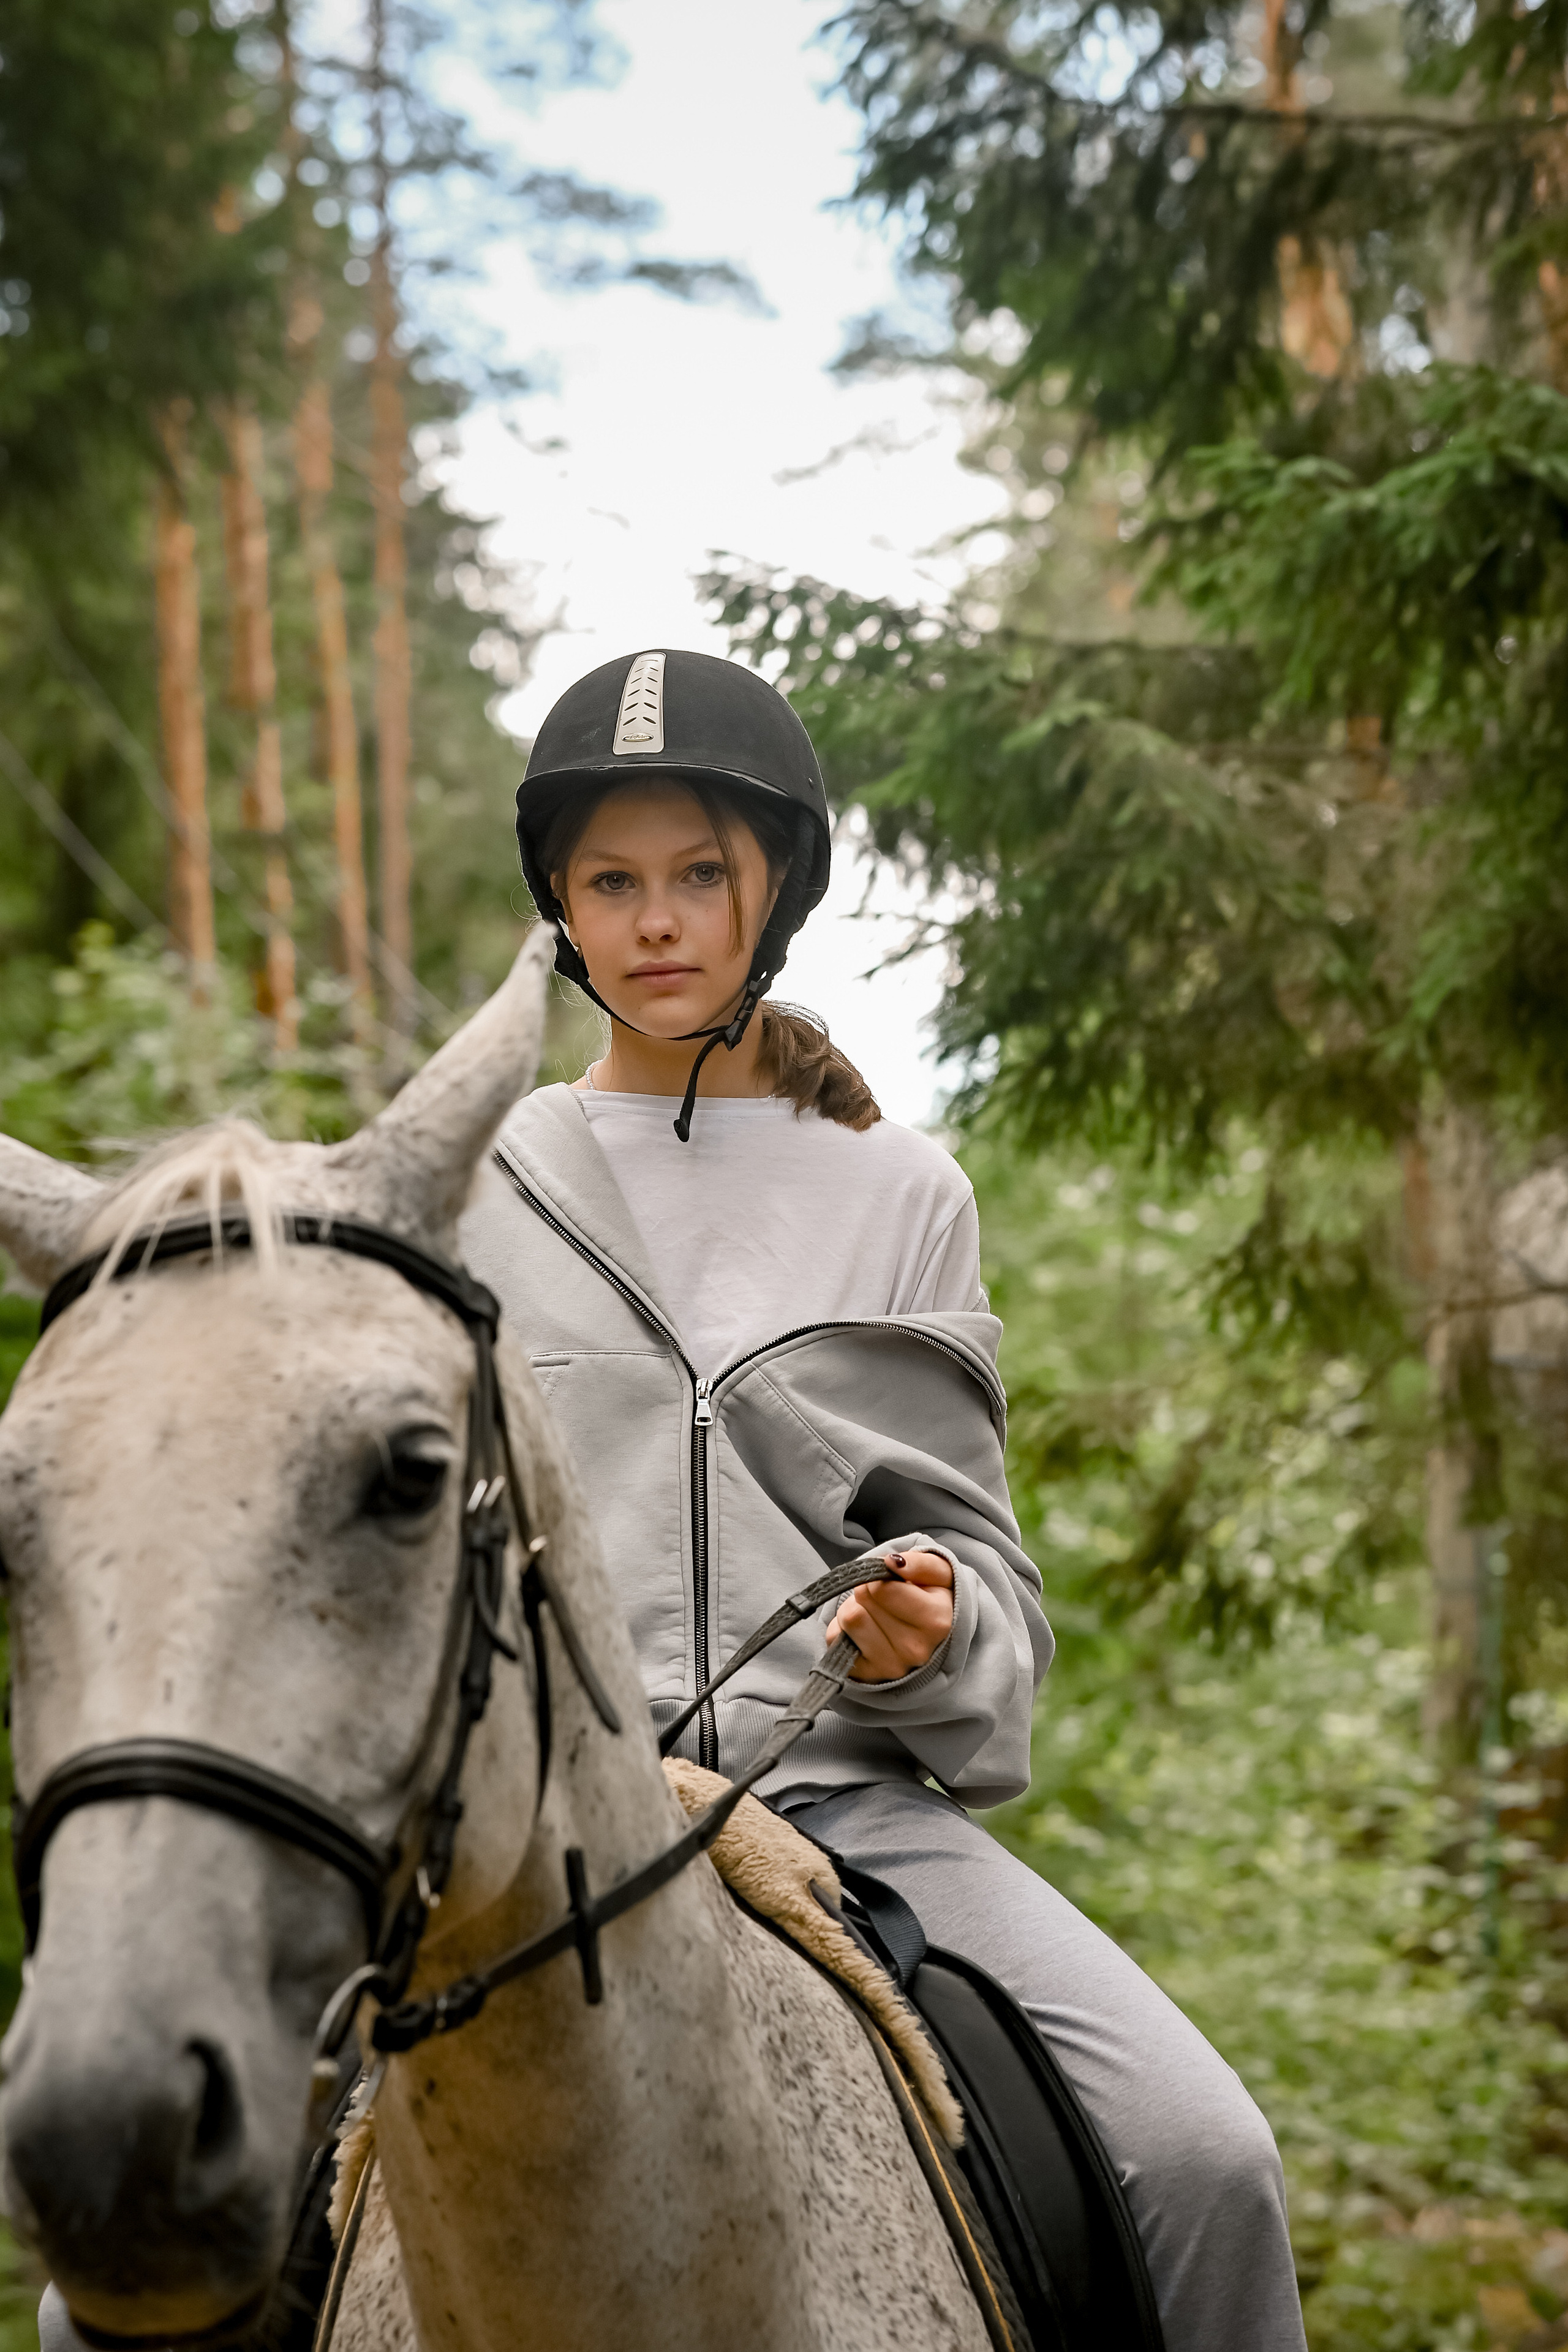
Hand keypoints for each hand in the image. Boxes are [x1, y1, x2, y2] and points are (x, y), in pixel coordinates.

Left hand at [826, 1550, 954, 1683]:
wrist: (927, 1640)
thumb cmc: (930, 1600)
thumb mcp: (938, 1573)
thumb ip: (920, 1563)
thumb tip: (893, 1563)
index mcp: (936, 1623)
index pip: (883, 1588)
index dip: (882, 1577)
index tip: (894, 1582)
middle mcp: (915, 1650)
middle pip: (864, 1599)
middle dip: (868, 1591)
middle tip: (884, 1599)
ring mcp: (890, 1666)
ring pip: (849, 1618)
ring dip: (855, 1608)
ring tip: (874, 1614)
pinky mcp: (865, 1674)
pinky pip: (835, 1638)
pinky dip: (843, 1629)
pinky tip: (864, 1633)